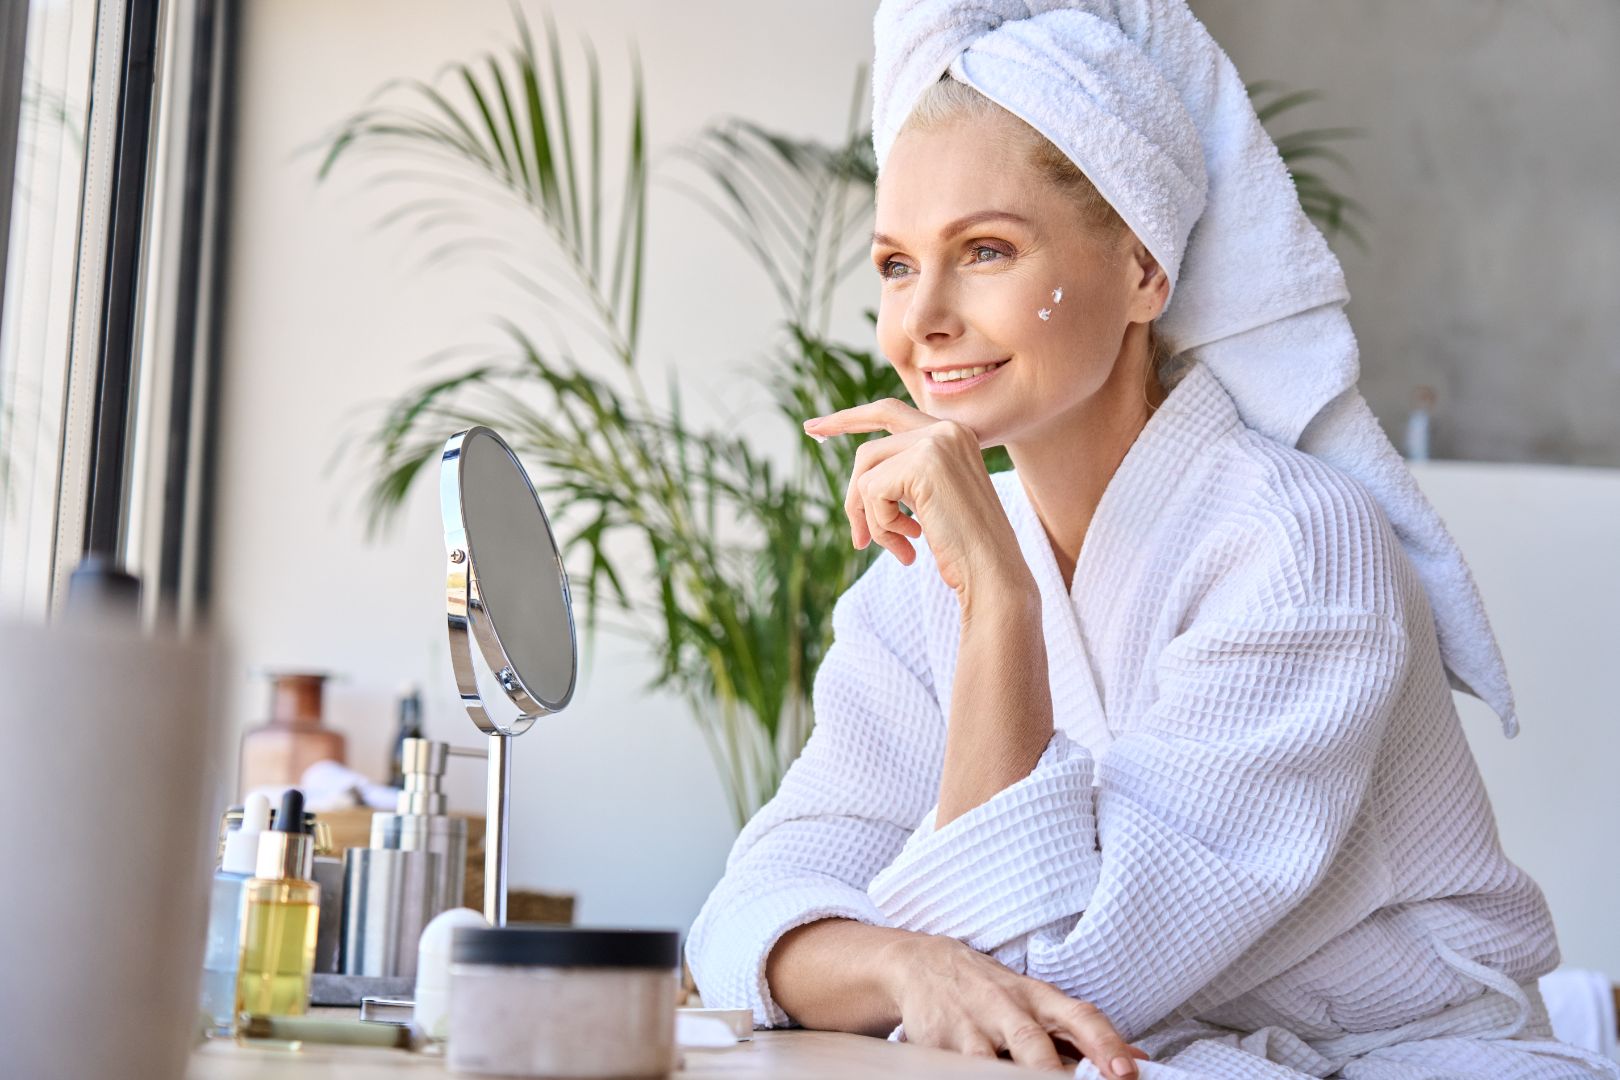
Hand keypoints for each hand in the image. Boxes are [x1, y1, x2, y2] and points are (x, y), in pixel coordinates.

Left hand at [803, 399, 1027, 600]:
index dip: (847, 418)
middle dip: (854, 496)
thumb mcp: (930, 504)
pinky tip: (911, 543)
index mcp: (953, 434)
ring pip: (866, 473)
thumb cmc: (965, 548)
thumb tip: (858, 485)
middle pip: (869, 452)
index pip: (887, 412)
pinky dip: (881, 524)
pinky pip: (872, 491)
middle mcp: (946, 428)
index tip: (812, 427)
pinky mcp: (923, 463)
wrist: (994, 572)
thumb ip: (903, 480)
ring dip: (872, 518)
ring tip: (899, 547)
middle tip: (858, 541)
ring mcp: (936, 442)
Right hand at [883, 934, 1147, 1075]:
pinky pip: (963, 1067)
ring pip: (995, 1059)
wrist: (922, 964)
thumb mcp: (1037, 1003)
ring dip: (1017, 1076)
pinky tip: (986, 1077)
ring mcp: (973, 1024)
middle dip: (1054, 1074)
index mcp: (1040, 998)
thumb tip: (1139, 1060)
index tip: (1127, 1071)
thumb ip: (1083, 1034)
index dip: (1105, 1044)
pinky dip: (977, 1075)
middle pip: (1034, 1044)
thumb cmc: (992, 991)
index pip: (1081, 1018)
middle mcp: (1008, 1007)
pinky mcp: (941, 1040)